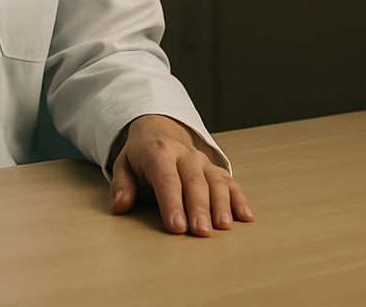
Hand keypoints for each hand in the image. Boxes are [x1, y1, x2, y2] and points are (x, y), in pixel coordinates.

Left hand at [109, 115, 252, 235]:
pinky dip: (239, 198)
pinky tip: (245, 216)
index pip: (166, 179)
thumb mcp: (124, 166)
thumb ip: (122, 186)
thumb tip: (119, 206)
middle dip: (198, 208)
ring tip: (223, 227)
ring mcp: (203, 162)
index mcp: (159, 152)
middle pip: (193, 182)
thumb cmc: (141, 158)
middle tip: (200, 232)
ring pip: (215, 181)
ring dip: (221, 204)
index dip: (171, 203)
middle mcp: (184, 154)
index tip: (176, 227)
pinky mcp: (216, 169)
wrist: (159, 133)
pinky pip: (231, 182)